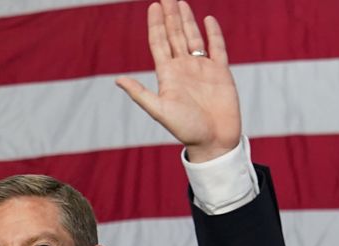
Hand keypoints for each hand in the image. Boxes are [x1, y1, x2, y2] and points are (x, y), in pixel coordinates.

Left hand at [115, 0, 240, 161]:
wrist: (214, 140)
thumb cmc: (185, 129)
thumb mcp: (159, 110)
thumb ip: (140, 94)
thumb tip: (118, 80)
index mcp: (168, 75)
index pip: (159, 43)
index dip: (156, 25)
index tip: (153, 6)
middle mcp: (183, 68)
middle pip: (175, 36)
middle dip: (170, 16)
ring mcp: (202, 69)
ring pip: (193, 38)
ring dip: (187, 20)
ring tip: (180, 3)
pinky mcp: (220, 72)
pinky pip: (217, 48)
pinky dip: (213, 34)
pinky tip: (208, 20)